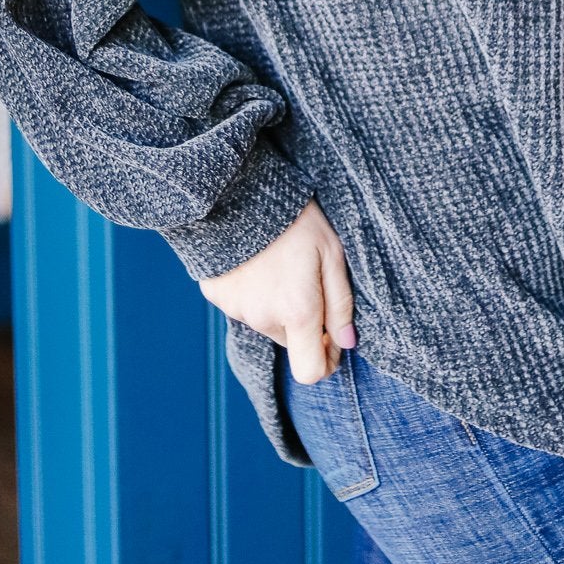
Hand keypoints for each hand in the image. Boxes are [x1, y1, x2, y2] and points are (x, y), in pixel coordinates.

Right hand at [196, 196, 355, 385]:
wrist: (239, 191)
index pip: (310, 371)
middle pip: (290, 341)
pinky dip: (252, 291)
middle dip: (302, 321)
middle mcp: (264, 318)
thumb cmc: (295, 219)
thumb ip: (341, 303)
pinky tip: (255, 260)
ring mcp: (236, 309)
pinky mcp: (216, 296)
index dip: (325, 361)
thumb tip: (347, 343)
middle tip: (306, 278)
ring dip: (276, 304)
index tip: (331, 337)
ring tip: (279, 262)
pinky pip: (242, 305)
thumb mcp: (332, 254)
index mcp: (298, 312)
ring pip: (266, 321)